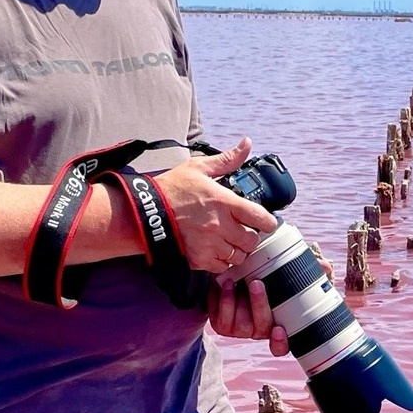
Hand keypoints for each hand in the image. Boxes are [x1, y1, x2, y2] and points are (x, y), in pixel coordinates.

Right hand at [153, 138, 277, 272]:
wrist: (143, 212)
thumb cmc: (170, 190)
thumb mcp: (198, 168)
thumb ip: (226, 160)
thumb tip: (246, 144)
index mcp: (223, 202)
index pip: (261, 218)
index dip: (268, 222)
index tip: (264, 222)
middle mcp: (219, 225)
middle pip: (252, 240)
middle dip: (251, 236)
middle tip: (242, 231)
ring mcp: (209, 244)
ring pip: (239, 256)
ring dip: (237, 250)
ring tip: (228, 241)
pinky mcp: (198, 259)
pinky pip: (222, 267)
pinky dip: (223, 262)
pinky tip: (216, 251)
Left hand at [206, 275, 288, 355]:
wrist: (229, 280)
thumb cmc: (253, 282)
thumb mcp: (268, 282)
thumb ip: (275, 285)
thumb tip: (282, 273)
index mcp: (275, 325)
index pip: (281, 345)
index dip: (281, 342)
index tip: (279, 330)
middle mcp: (257, 332)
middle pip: (262, 327)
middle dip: (259, 304)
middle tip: (256, 284)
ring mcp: (238, 332)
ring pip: (241, 324)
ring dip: (237, 300)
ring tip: (233, 281)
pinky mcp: (221, 327)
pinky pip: (222, 318)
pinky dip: (223, 299)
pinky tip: (225, 284)